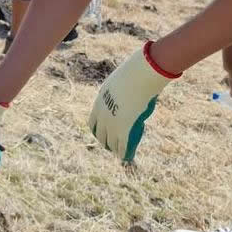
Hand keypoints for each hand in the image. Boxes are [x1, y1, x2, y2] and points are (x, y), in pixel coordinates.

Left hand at [88, 42, 179, 163]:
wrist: (138, 76)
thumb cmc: (134, 74)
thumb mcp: (124, 81)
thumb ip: (123, 90)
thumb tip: (130, 92)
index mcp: (99, 103)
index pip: (93, 122)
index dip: (97, 130)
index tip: (102, 133)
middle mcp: (102, 115)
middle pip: (100, 135)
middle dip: (104, 142)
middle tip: (110, 146)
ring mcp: (112, 123)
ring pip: (110, 142)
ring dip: (114, 149)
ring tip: (119, 153)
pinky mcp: (123, 128)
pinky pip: (122, 145)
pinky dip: (124, 153)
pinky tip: (126, 157)